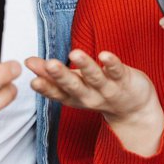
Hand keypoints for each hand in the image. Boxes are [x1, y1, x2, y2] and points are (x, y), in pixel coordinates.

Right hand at [25, 51, 163, 155]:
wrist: (135, 110)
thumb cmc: (99, 92)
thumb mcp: (74, 86)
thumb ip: (52, 75)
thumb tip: (28, 62)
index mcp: (75, 97)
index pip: (58, 92)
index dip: (46, 87)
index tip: (32, 79)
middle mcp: (90, 96)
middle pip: (74, 86)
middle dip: (61, 75)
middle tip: (49, 64)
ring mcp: (108, 89)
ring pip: (95, 77)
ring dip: (85, 66)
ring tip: (74, 53)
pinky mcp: (124, 80)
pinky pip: (117, 71)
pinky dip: (111, 63)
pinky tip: (104, 54)